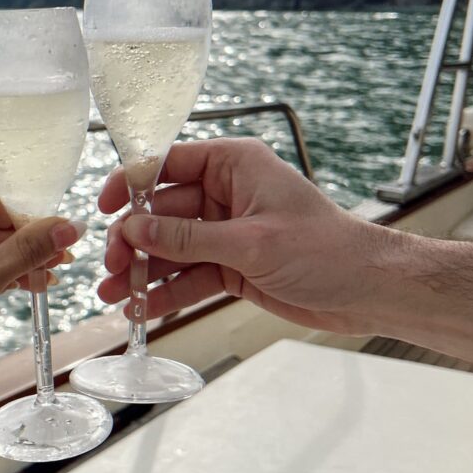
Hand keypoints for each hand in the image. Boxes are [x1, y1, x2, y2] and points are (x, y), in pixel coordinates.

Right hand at [98, 138, 389, 335]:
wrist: (368, 290)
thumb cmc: (324, 250)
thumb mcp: (250, 242)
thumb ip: (187, 237)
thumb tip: (133, 230)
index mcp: (233, 165)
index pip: (168, 164)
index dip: (131, 183)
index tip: (104, 207)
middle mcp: (226, 193)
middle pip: (163, 211)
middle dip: (134, 240)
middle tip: (110, 267)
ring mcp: (227, 231)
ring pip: (172, 248)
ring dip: (143, 271)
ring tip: (112, 295)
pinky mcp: (232, 266)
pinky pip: (189, 275)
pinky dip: (167, 292)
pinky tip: (141, 309)